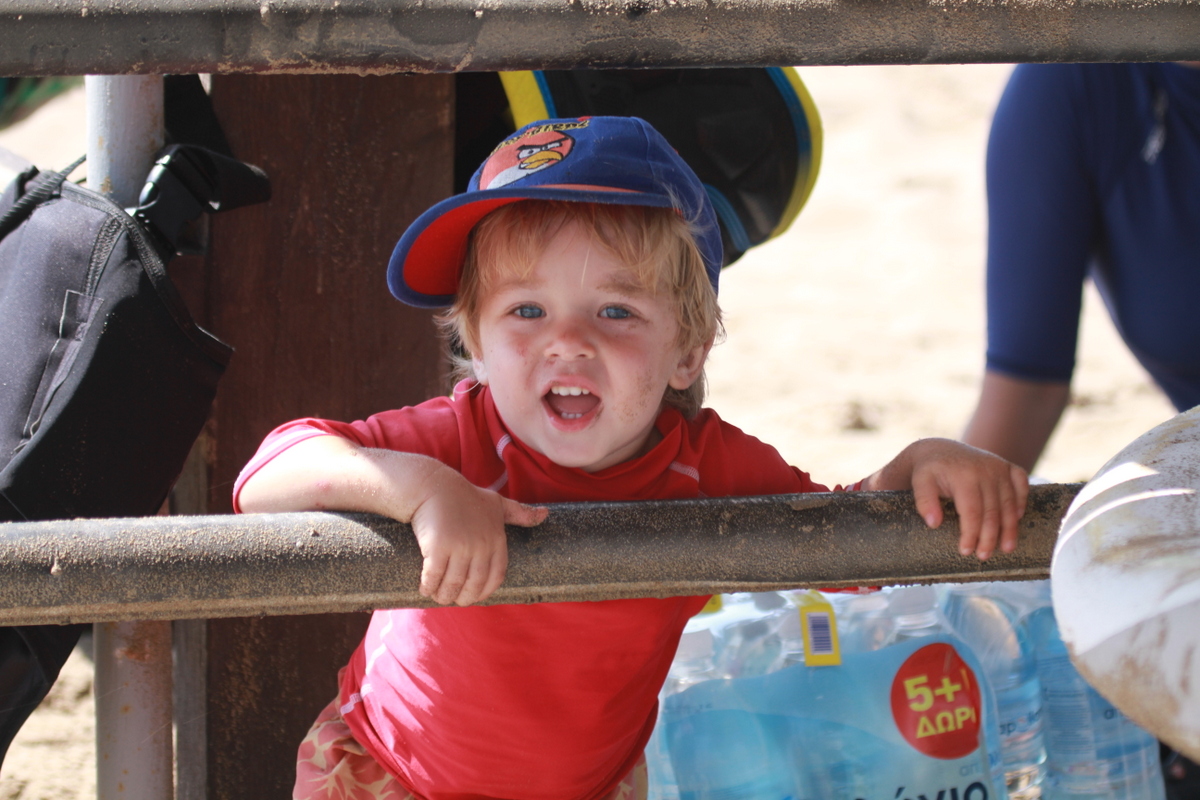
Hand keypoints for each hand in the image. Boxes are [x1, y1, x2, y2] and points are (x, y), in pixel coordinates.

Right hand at [410, 465, 547, 605]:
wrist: (435, 486)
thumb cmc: (466, 496)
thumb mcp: (498, 503)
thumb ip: (520, 513)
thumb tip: (546, 514)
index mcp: (497, 540)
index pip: (496, 577)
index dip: (484, 592)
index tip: (473, 596)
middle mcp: (481, 546)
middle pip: (474, 585)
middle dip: (463, 598)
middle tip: (452, 600)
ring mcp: (460, 547)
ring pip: (453, 584)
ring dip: (444, 595)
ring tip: (438, 596)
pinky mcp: (438, 547)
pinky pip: (434, 576)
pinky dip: (429, 587)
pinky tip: (425, 589)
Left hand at [867, 438, 1028, 560]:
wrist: (939, 450)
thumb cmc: (929, 471)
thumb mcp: (919, 482)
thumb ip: (924, 501)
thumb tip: (934, 524)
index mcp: (963, 475)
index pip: (972, 511)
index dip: (971, 534)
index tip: (965, 551)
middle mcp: (985, 470)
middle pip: (993, 511)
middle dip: (990, 537)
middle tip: (983, 556)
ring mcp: (999, 467)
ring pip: (1009, 503)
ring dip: (1009, 528)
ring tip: (1006, 548)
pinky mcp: (1007, 466)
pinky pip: (1021, 484)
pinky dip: (1021, 502)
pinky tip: (1016, 519)